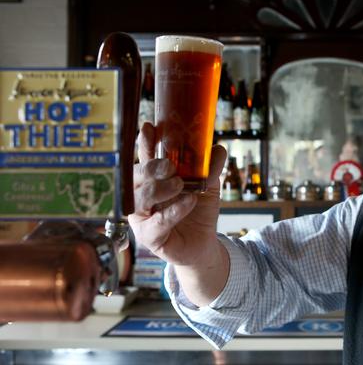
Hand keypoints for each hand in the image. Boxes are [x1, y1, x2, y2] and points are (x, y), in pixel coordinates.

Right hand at [128, 122, 226, 266]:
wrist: (203, 243)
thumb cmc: (198, 211)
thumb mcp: (208, 185)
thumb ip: (210, 167)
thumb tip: (217, 148)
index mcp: (152, 179)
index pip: (145, 157)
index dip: (145, 143)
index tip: (150, 128)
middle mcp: (141, 195)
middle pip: (136, 176)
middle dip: (151, 167)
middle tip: (170, 166)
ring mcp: (142, 217)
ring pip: (140, 199)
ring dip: (161, 189)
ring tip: (181, 185)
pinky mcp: (149, 237)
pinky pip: (156, 223)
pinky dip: (173, 211)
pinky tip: (188, 202)